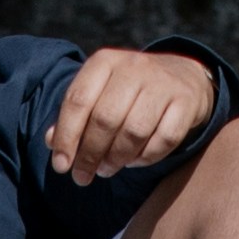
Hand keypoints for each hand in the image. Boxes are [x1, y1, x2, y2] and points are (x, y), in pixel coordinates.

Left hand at [48, 44, 221, 183]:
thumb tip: (52, 142)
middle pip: (105, 119)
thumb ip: (75, 116)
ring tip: (107, 169)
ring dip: (116, 159)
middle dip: (90, 154)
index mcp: (105, 61)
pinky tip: (135, 161)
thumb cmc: (128, 92)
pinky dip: (146, 157)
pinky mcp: (186, 101)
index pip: (78, 100)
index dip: (66, 137)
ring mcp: (163, 83)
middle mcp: (134, 67)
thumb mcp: (99, 92)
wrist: (182, 76)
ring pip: (134, 131)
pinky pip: (164, 139)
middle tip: (83, 176)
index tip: (61, 166)